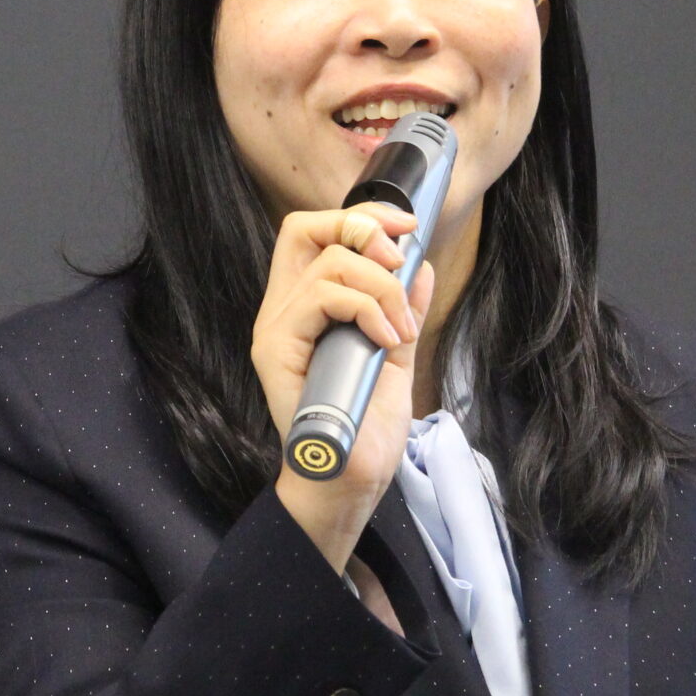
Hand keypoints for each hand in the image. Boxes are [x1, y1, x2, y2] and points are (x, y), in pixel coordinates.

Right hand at [250, 202, 435, 571]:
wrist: (352, 479)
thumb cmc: (366, 425)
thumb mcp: (395, 353)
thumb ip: (402, 308)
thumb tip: (419, 267)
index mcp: (305, 305)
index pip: (315, 232)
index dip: (360, 217)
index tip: (406, 227)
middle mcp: (283, 309)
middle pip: (308, 229)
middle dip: (366, 233)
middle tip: (399, 267)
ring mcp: (276, 328)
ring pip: (328, 264)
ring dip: (380, 287)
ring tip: (400, 329)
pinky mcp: (276, 349)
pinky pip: (321, 299)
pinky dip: (366, 309)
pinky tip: (388, 341)